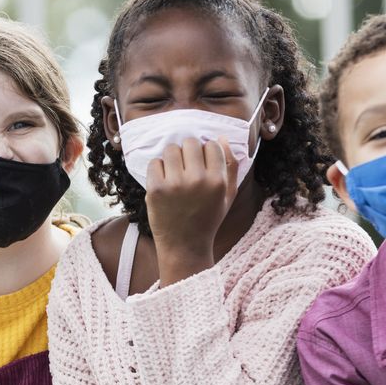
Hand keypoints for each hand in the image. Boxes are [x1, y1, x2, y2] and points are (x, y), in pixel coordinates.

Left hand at [146, 137, 237, 282]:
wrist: (185, 247)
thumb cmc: (208, 219)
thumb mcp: (227, 195)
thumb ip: (231, 166)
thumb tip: (222, 138)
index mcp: (217, 181)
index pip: (211, 145)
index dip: (206, 152)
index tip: (202, 165)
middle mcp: (198, 180)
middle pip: (190, 142)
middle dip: (188, 152)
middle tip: (186, 168)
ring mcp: (175, 185)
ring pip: (171, 149)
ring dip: (172, 159)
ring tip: (175, 175)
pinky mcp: (155, 190)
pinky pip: (154, 163)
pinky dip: (158, 170)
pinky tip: (164, 183)